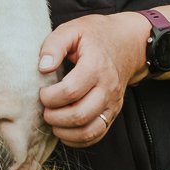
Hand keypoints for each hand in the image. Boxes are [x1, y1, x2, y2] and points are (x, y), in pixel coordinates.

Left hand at [36, 12, 149, 148]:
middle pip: (79, 114)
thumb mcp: (73, 30)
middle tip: (44, 108)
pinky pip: (97, 135)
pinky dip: (78, 139)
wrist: (128, 43)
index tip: (42, 91)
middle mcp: (107, 88)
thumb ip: (54, 45)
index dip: (50, 96)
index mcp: (96, 66)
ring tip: (52, 120)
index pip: (71, 91)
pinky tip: (64, 130)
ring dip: (65, 131)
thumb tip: (43, 67)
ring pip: (89, 130)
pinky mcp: (113, 113)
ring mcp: (113, 103)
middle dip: (54, 116)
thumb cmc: (96, 36)